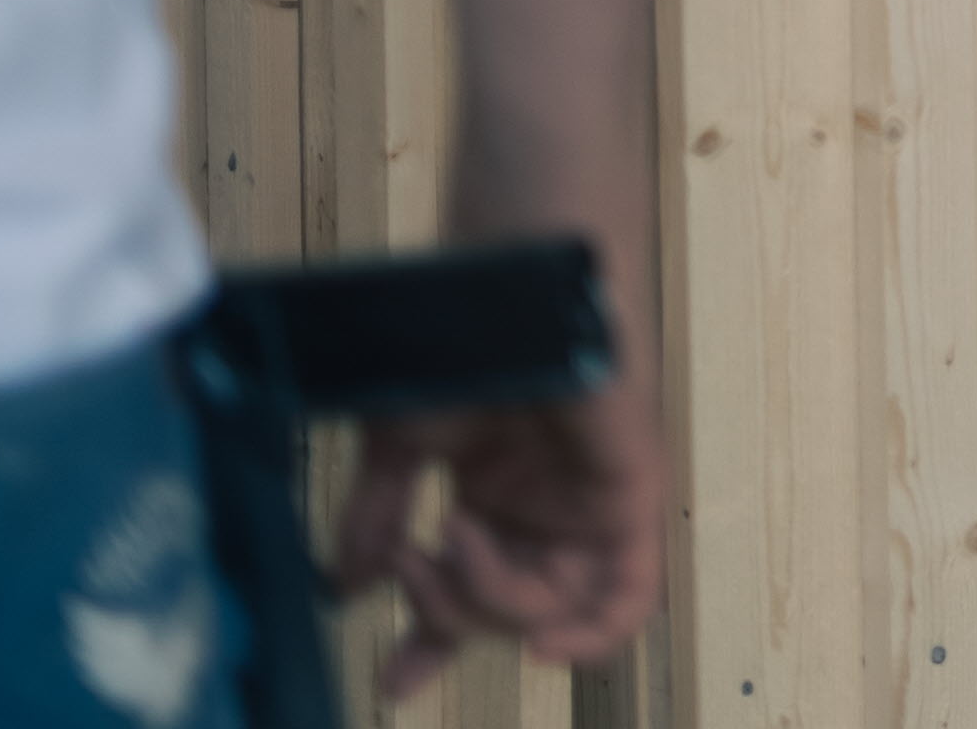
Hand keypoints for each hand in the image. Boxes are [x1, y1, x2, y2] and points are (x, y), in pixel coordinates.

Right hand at [330, 373, 668, 700]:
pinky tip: (541, 644)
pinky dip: (593, 635)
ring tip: (452, 537)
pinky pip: (630, 596)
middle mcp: (542, 516)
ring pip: (548, 612)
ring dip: (487, 601)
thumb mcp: (398, 445)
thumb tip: (346, 588)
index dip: (430, 643)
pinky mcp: (629, 499)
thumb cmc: (458, 349)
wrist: (505, 291)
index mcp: (492, 506)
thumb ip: (373, 518)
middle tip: (404, 560)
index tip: (390, 686)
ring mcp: (586, 510)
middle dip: (442, 610)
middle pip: (500, 615)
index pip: (466, 596)